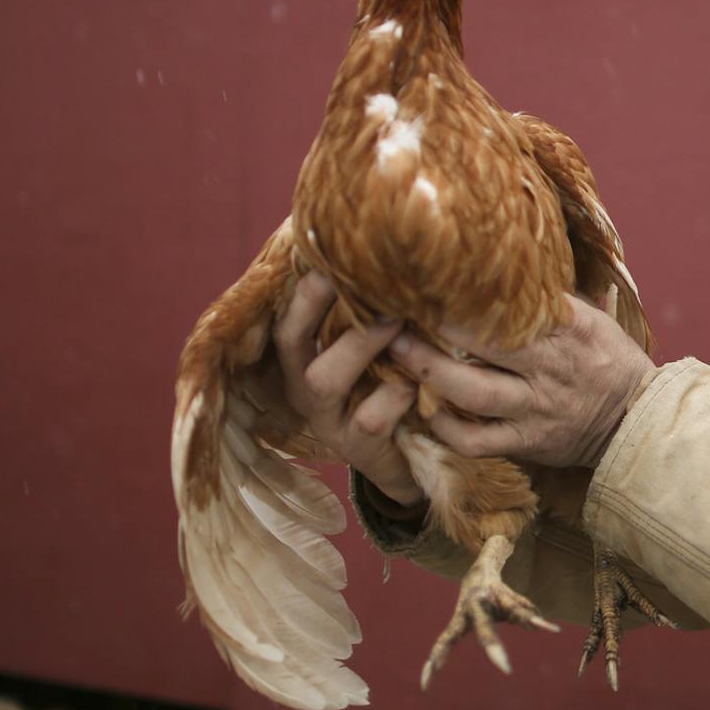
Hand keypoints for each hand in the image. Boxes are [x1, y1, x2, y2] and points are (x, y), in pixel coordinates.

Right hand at [276, 272, 421, 505]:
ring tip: (397, 319)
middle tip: (364, 278)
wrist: (412, 461)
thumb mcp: (373, 352)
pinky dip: (398, 393)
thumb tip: (372, 248)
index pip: (288, 317)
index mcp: (303, 360)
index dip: (303, 289)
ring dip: (361, 345)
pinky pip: (372, 416)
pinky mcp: (359, 449)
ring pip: (326, 379)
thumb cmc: (390, 388)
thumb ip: (365, 313)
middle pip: (291, 342)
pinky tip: (421, 378)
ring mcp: (329, 421)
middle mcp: (306, 389)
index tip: (326, 256)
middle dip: (318, 306)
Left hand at [388, 295, 655, 470]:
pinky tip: (427, 412)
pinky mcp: (528, 442)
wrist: (635, 423)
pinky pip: (477, 441)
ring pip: (473, 393)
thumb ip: (555, 298)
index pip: (518, 304)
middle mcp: (551, 367)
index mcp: (571, 328)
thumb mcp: (593, 320)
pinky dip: (446, 429)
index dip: (472, 294)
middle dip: (437, 328)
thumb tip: (517, 260)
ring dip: (430, 373)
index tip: (436, 277)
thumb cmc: (610, 362)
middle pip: (486, 344)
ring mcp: (537, 407)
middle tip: (397, 312)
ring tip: (397, 355)